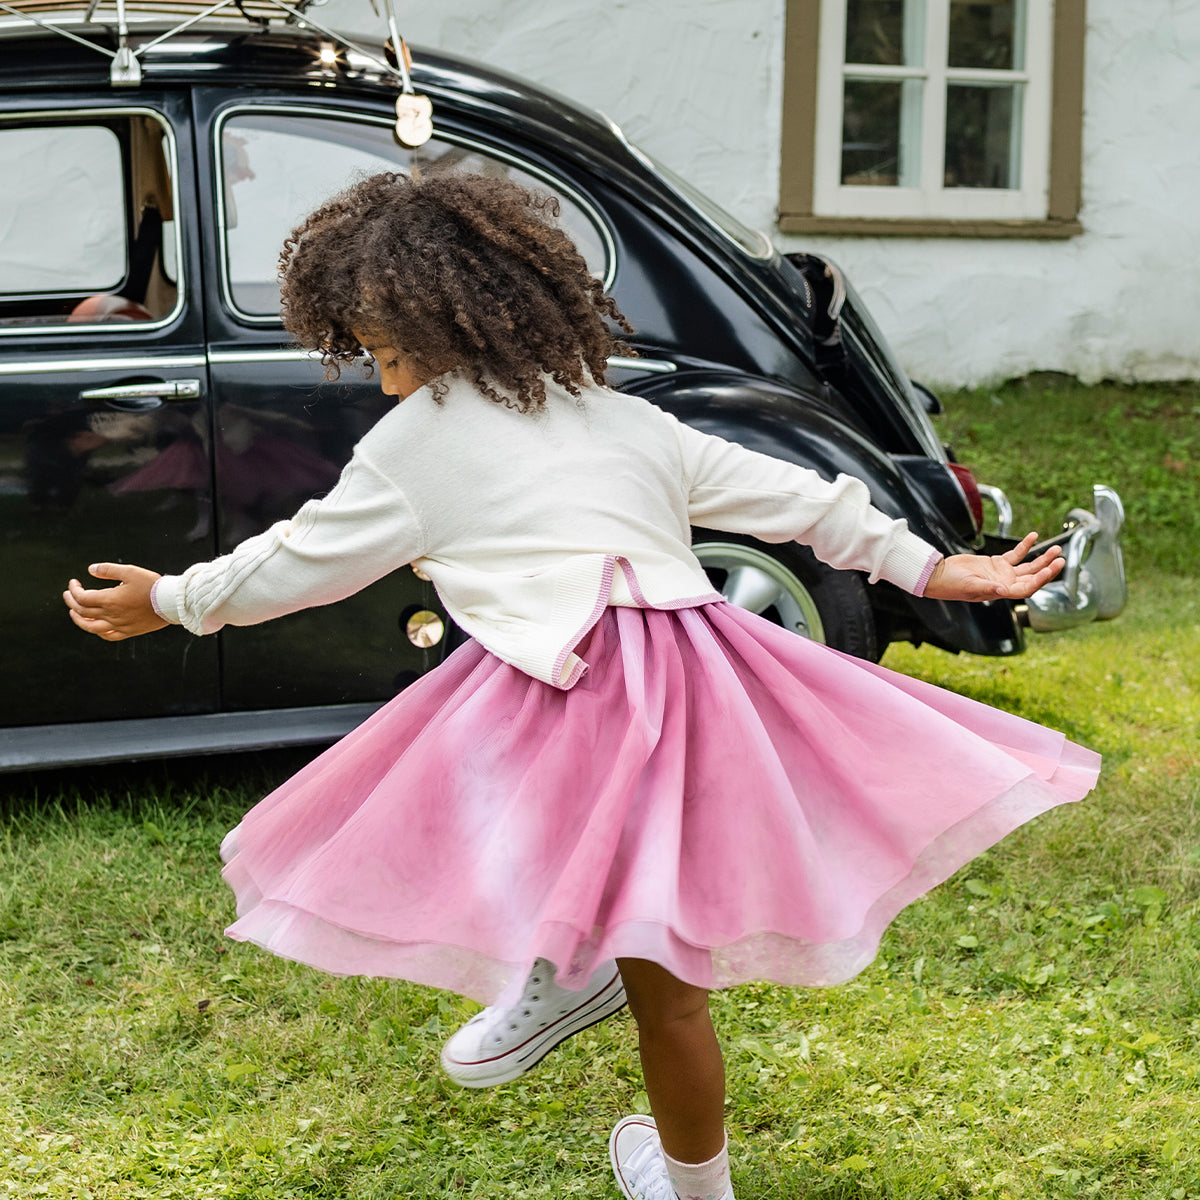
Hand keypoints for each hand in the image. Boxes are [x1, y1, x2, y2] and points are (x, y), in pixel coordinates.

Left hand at [63, 563, 167, 640]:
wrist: (171, 602)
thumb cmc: (152, 585)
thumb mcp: (130, 571)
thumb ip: (108, 570)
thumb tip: (90, 569)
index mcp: (109, 600)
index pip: (82, 597)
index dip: (74, 590)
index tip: (74, 583)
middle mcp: (111, 615)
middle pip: (82, 611)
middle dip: (72, 602)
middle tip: (68, 594)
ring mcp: (119, 625)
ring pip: (91, 627)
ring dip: (79, 620)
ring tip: (74, 613)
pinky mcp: (128, 631)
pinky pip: (108, 636)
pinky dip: (98, 632)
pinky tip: (96, 627)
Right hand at [923, 532, 1064, 602]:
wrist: (940, 575)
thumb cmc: (951, 585)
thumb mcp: (970, 586)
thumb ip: (988, 588)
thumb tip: (1002, 591)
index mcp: (1001, 592)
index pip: (1028, 588)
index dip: (1041, 579)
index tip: (1051, 568)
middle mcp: (1005, 584)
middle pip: (1033, 577)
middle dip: (1048, 568)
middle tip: (1061, 558)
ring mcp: (1002, 573)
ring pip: (1028, 566)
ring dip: (1041, 558)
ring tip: (1055, 548)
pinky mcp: (996, 563)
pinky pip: (1015, 555)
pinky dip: (1025, 546)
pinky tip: (1033, 537)